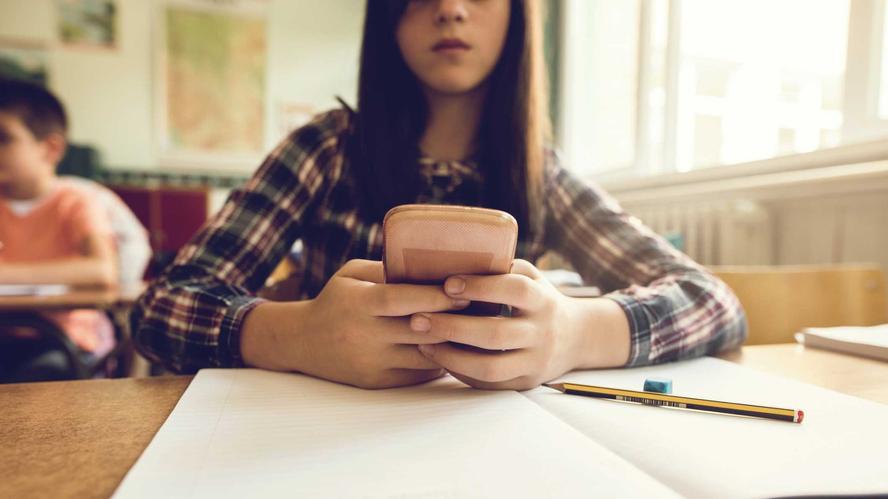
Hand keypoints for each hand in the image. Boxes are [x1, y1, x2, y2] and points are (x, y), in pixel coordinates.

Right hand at [286, 259, 469, 388]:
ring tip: (477, 330)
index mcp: (359, 303)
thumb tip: (432, 261)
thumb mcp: (352, 274)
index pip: (401, 299)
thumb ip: (387, 269)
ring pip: (425, 356)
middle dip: (454, 320)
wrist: (301, 342)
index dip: (434, 296)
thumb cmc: (336, 300)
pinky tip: (456, 349)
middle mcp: (365, 335)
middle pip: (419, 329)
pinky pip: (418, 374)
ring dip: (453, 344)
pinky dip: (440, 362)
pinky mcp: (377, 382)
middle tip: (484, 309)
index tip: (463, 290)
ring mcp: (371, 362)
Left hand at [409, 259, 588, 390]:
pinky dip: (460, 370)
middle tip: (418, 319)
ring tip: (422, 342)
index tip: (447, 284)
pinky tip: (438, 356)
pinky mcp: (524, 382)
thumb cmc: (540, 300)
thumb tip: (454, 254)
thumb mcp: (532, 277)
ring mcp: (534, 361)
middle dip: (452, 327)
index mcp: (543, 300)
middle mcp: (542, 332)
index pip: (514, 291)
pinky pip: (488, 383)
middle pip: (495, 334)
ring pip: (490, 367)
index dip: (481, 287)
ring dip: (450, 356)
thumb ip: (502, 268)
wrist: (578, 338)